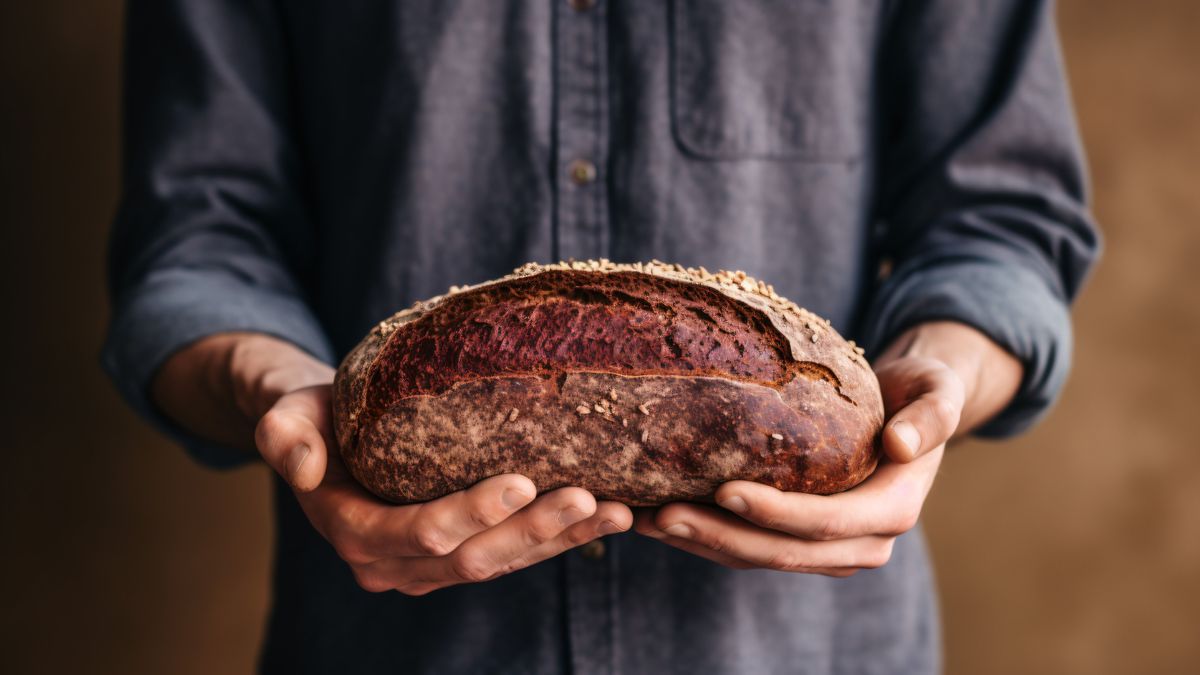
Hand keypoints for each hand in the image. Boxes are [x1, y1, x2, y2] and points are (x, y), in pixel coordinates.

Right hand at [155, 333, 632, 594]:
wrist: (329, 436)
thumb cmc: (315, 416)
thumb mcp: (287, 415)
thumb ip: (285, 436)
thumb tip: (303, 466)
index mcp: (356, 534)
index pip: (419, 534)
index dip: (470, 514)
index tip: (522, 481)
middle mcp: (397, 564)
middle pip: (474, 558)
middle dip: (533, 531)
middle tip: (588, 498)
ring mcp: (434, 567)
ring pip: (505, 563)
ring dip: (562, 541)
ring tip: (617, 512)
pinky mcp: (464, 556)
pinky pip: (517, 554)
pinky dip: (564, 540)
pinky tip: (613, 518)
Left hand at [634, 321, 1020, 575]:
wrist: (909, 409)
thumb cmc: (921, 393)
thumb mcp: (939, 393)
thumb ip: (932, 416)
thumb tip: (902, 444)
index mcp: (892, 512)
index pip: (826, 523)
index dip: (776, 513)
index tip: (726, 489)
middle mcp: (860, 542)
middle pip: (781, 552)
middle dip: (720, 536)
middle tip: (662, 512)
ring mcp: (826, 548)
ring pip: (756, 557)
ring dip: (700, 542)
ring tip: (644, 518)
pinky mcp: (796, 539)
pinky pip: (747, 545)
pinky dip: (703, 535)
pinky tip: (656, 515)